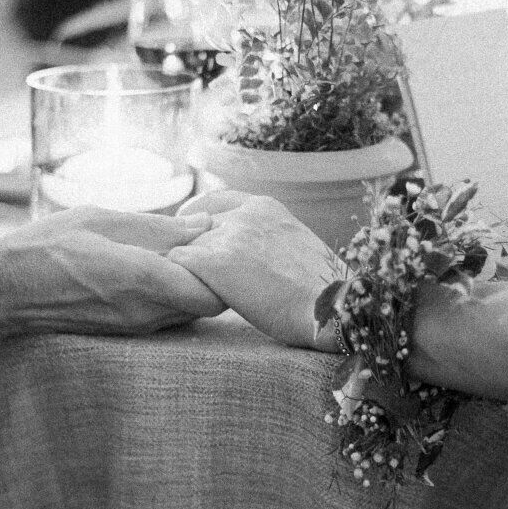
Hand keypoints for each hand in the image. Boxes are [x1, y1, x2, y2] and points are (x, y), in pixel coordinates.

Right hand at [0, 207, 224, 355]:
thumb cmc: (44, 247)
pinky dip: (174, 293)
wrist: (0, 292)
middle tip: (209, 239)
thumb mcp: (100, 219)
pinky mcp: (126, 330)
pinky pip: (167, 314)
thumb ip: (156, 226)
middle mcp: (145, 313)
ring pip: (189, 310)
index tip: (221, 238)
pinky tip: (158, 265)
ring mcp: (136, 327)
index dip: (227, 266)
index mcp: (142, 280)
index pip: (214, 291)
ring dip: (194, 283)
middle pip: (209, 303)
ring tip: (181, 248)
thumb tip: (205, 224)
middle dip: (216, 274)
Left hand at [168, 191, 340, 350]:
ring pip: (187, 245)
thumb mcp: (296, 248)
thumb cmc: (321, 293)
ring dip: (188, 267)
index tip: (193, 236)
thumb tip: (255, 258)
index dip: (200, 219)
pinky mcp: (213, 261)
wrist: (331, 307)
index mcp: (265, 207)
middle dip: (194, 248)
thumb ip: (268, 240)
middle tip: (192, 273)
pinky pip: (176, 262)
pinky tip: (185, 295)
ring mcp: (228, 235)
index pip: (216, 201)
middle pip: (197, 225)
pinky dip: (176, 278)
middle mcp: (244, 214)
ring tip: (190, 288)